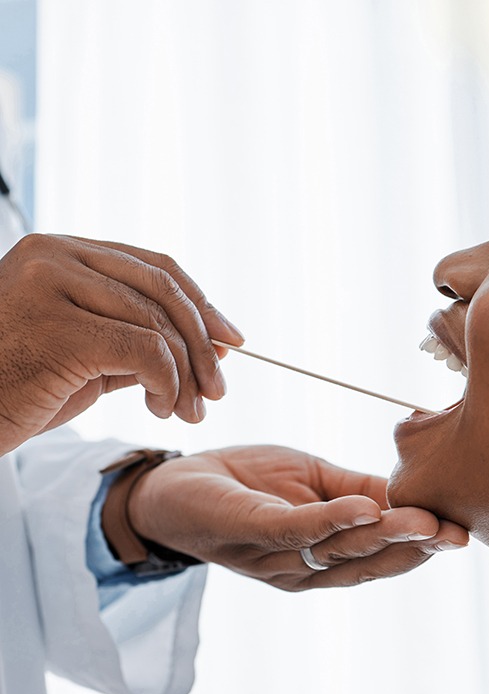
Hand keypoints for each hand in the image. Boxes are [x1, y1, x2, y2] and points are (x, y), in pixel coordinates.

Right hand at [0, 233, 242, 453]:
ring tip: (190, 410)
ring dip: (187, 375)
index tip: (231, 338)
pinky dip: (167, 383)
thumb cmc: (14, 386)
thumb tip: (214, 344)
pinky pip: (144, 350)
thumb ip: (139, 339)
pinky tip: (161, 408)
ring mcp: (53, 285)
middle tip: (219, 388)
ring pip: (157, 323)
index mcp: (61, 252)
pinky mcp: (58, 327)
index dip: (201, 302)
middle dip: (203, 342)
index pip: (154, 267)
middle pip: (164, 289)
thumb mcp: (86, 354)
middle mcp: (56, 256)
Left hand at [127, 445, 468, 590]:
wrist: (178, 483)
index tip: (460, 532)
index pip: (377, 554)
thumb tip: (406, 492)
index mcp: (320, 554)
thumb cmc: (247, 483)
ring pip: (336, 549)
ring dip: (382, 535)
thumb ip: (356, 489)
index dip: (418, 546)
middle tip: (455, 534)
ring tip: (424, 522)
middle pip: (364, 560)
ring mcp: (274, 552)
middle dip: (412, 548)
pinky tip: (364, 509)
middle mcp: (302, 566)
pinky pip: (293, 528)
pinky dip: (330, 520)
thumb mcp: (310, 479)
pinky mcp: (248, 528)